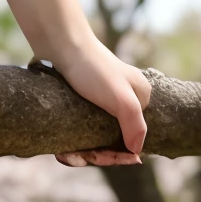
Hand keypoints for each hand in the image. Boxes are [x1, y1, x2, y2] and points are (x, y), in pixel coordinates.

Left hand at [49, 37, 150, 167]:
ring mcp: (102, 100)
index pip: (134, 137)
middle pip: (113, 139)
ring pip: (95, 136)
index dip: (118, 153)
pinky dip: (72, 141)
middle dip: (96, 153)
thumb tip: (137, 150)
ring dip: (81, 151)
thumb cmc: (92, 70)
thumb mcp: (121, 99)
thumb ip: (135, 125)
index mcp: (140, 98)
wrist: (60, 45)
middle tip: (73, 156)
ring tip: (65, 155)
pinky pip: (80, 128)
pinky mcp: (81, 99)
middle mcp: (123, 99)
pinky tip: (62, 148)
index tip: (97, 156)